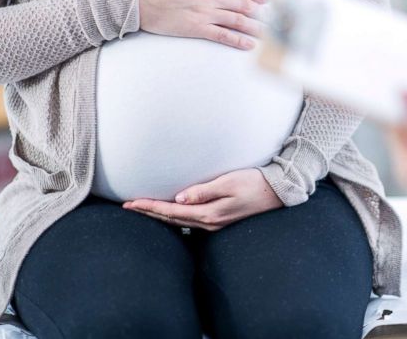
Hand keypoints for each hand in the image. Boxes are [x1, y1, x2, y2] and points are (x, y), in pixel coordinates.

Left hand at [123, 168, 281, 230]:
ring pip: (179, 222)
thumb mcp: (229, 183)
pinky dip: (174, 216)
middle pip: (171, 219)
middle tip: (128, 206)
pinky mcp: (219, 219)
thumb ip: (203, 191)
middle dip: (149, 212)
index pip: (171, 211)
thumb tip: (179, 199)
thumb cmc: (254, 183)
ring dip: (160, 215)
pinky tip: (170, 212)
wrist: (278, 192)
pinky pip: (189, 220)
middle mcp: (209, 222)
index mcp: (209, 214)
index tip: (130, 203)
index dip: (149, 207)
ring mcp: (214, 223)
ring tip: (143, 209)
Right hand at [138, 0, 268, 49]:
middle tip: (273, 18)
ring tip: (268, 33)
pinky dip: (238, 41)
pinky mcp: (196, 28)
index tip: (265, 1)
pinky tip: (249, 45)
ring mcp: (204, 12)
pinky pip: (222, 36)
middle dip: (260, 12)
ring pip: (237, 20)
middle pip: (242, 4)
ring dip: (255, 28)